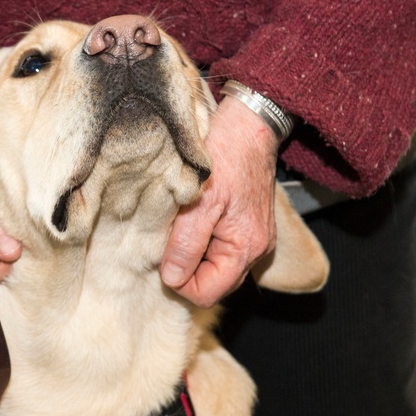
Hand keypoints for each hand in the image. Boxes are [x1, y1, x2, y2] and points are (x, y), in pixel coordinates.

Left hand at [160, 97, 280, 306]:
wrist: (249, 123)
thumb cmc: (225, 155)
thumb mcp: (200, 200)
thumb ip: (186, 244)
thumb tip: (172, 278)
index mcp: (246, 247)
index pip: (207, 293)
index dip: (179, 282)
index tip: (160, 256)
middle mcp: (255, 248)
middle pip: (212, 283)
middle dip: (184, 269)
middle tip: (165, 240)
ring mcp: (252, 236)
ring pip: (213, 265)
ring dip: (190, 253)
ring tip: (176, 226)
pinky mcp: (244, 223)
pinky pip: (218, 247)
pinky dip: (199, 240)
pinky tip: (187, 219)